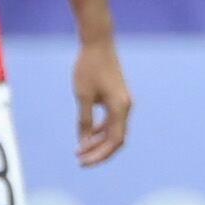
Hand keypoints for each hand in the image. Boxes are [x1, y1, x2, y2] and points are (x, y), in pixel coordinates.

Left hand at [71, 39, 131, 165]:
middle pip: (115, 139)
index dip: (99, 155)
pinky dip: (100, 130)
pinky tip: (87, 134)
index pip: (114, 142)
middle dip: (98, 152)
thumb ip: (84, 121)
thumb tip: (83, 143)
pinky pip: (112, 120)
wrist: (98, 43)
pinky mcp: (117, 97)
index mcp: (120, 108)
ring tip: (80, 149)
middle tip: (79, 160)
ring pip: (113, 131)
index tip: (82, 162)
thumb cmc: (88, 68)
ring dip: (98, 142)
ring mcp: (123, 102)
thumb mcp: (83, 97)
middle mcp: (125, 107)